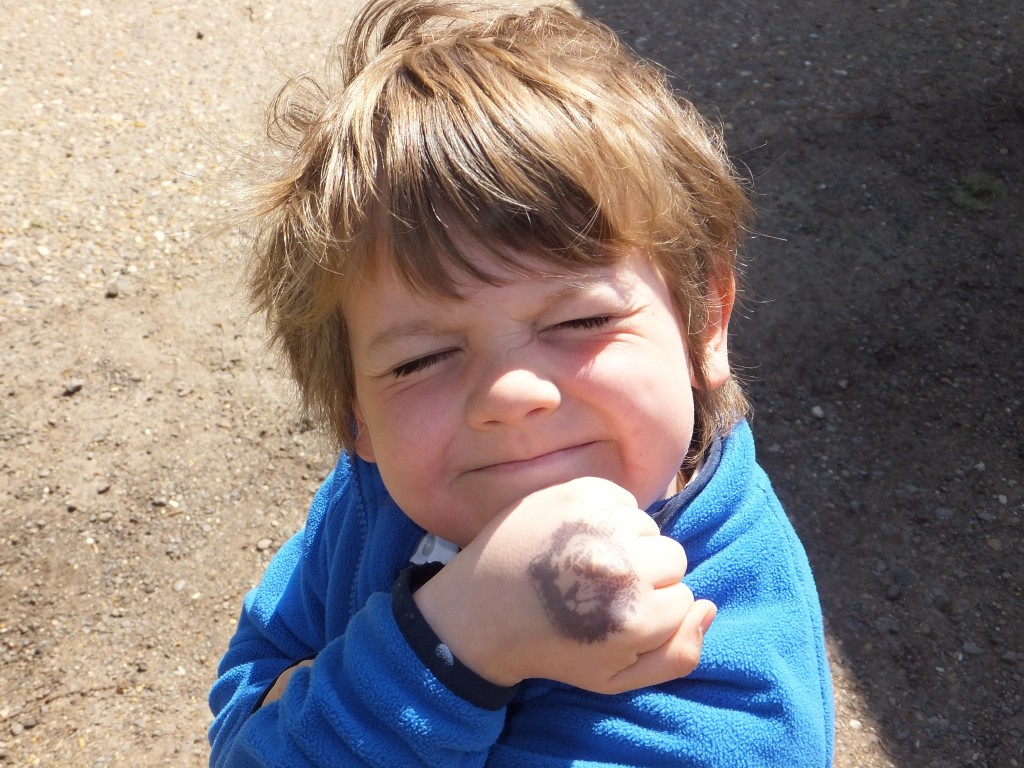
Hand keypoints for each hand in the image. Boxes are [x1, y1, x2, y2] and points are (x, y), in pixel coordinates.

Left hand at [412, 477, 715, 693]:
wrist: (479, 613)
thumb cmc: (553, 648)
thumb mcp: (615, 677)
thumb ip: (678, 655)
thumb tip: (709, 606)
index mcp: (636, 617)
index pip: (686, 597)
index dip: (654, 609)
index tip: (615, 616)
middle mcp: (622, 567)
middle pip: (674, 558)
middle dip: (647, 574)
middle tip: (600, 588)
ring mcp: (597, 524)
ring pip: (648, 527)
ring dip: (628, 542)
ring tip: (586, 562)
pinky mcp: (576, 492)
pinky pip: (622, 498)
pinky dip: (608, 514)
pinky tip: (577, 537)